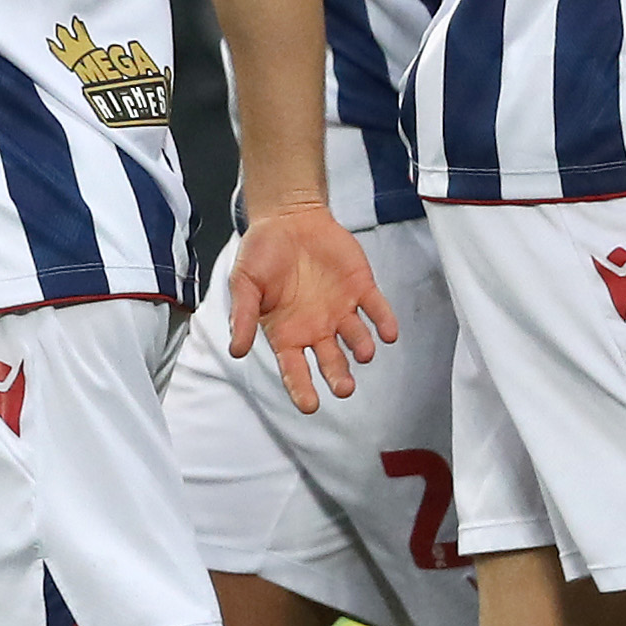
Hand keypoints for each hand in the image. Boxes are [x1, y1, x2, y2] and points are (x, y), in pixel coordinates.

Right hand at [223, 202, 396, 413]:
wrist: (288, 219)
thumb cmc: (261, 254)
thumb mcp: (244, 284)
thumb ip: (244, 316)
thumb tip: (236, 350)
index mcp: (287, 333)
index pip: (294, 369)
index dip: (301, 388)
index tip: (310, 406)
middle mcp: (317, 328)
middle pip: (331, 360)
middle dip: (338, 375)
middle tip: (344, 388)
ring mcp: (341, 309)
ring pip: (356, 337)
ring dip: (362, 347)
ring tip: (364, 352)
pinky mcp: (361, 288)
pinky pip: (376, 309)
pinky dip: (384, 320)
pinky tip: (389, 332)